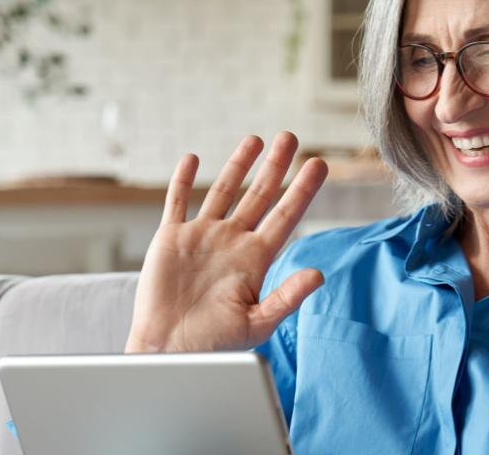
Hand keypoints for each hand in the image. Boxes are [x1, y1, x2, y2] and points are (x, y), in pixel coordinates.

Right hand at [125, 132, 328, 352]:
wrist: (169, 350)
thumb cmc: (215, 344)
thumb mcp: (257, 323)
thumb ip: (287, 297)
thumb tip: (318, 275)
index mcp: (256, 259)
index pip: (285, 216)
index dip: (302, 190)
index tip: (319, 164)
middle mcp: (232, 242)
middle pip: (259, 195)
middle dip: (275, 166)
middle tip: (290, 137)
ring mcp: (202, 237)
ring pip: (223, 191)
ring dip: (237, 165)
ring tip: (254, 140)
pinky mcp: (171, 238)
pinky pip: (177, 202)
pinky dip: (183, 180)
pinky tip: (193, 159)